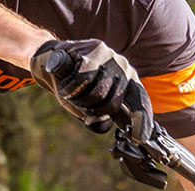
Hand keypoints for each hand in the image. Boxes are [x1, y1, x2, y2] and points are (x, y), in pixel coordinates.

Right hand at [32, 39, 152, 136]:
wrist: (52, 61)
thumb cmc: (75, 88)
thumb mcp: (88, 108)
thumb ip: (100, 118)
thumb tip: (105, 124)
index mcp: (129, 83)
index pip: (140, 102)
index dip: (141, 122)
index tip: (138, 138)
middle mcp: (125, 68)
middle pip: (112, 105)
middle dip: (91, 110)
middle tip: (80, 102)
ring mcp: (112, 56)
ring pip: (97, 94)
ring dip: (78, 99)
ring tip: (72, 91)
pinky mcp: (95, 49)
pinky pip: (83, 81)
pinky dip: (70, 89)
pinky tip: (66, 84)